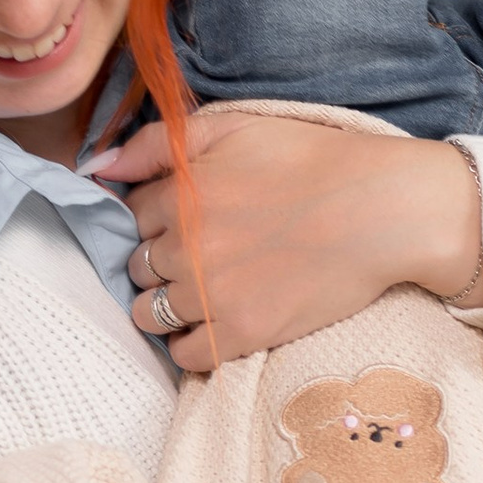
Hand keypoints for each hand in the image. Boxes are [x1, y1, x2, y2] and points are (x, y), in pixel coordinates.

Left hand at [90, 108, 482, 371]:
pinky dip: (189, 345)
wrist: (382, 210)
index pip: (131, 215)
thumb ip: (158, 143)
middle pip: (136, 266)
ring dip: (164, 305)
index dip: (155, 217)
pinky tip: (212, 327)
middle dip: (157, 261)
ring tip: (202, 293)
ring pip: (149, 314)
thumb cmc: (314, 160)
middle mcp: (186, 246)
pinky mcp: (242, 332)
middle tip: (199, 256)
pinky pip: (185, 355)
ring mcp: (211, 293)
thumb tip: (99, 167)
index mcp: (180, 193)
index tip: (183, 220)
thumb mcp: (235, 127)